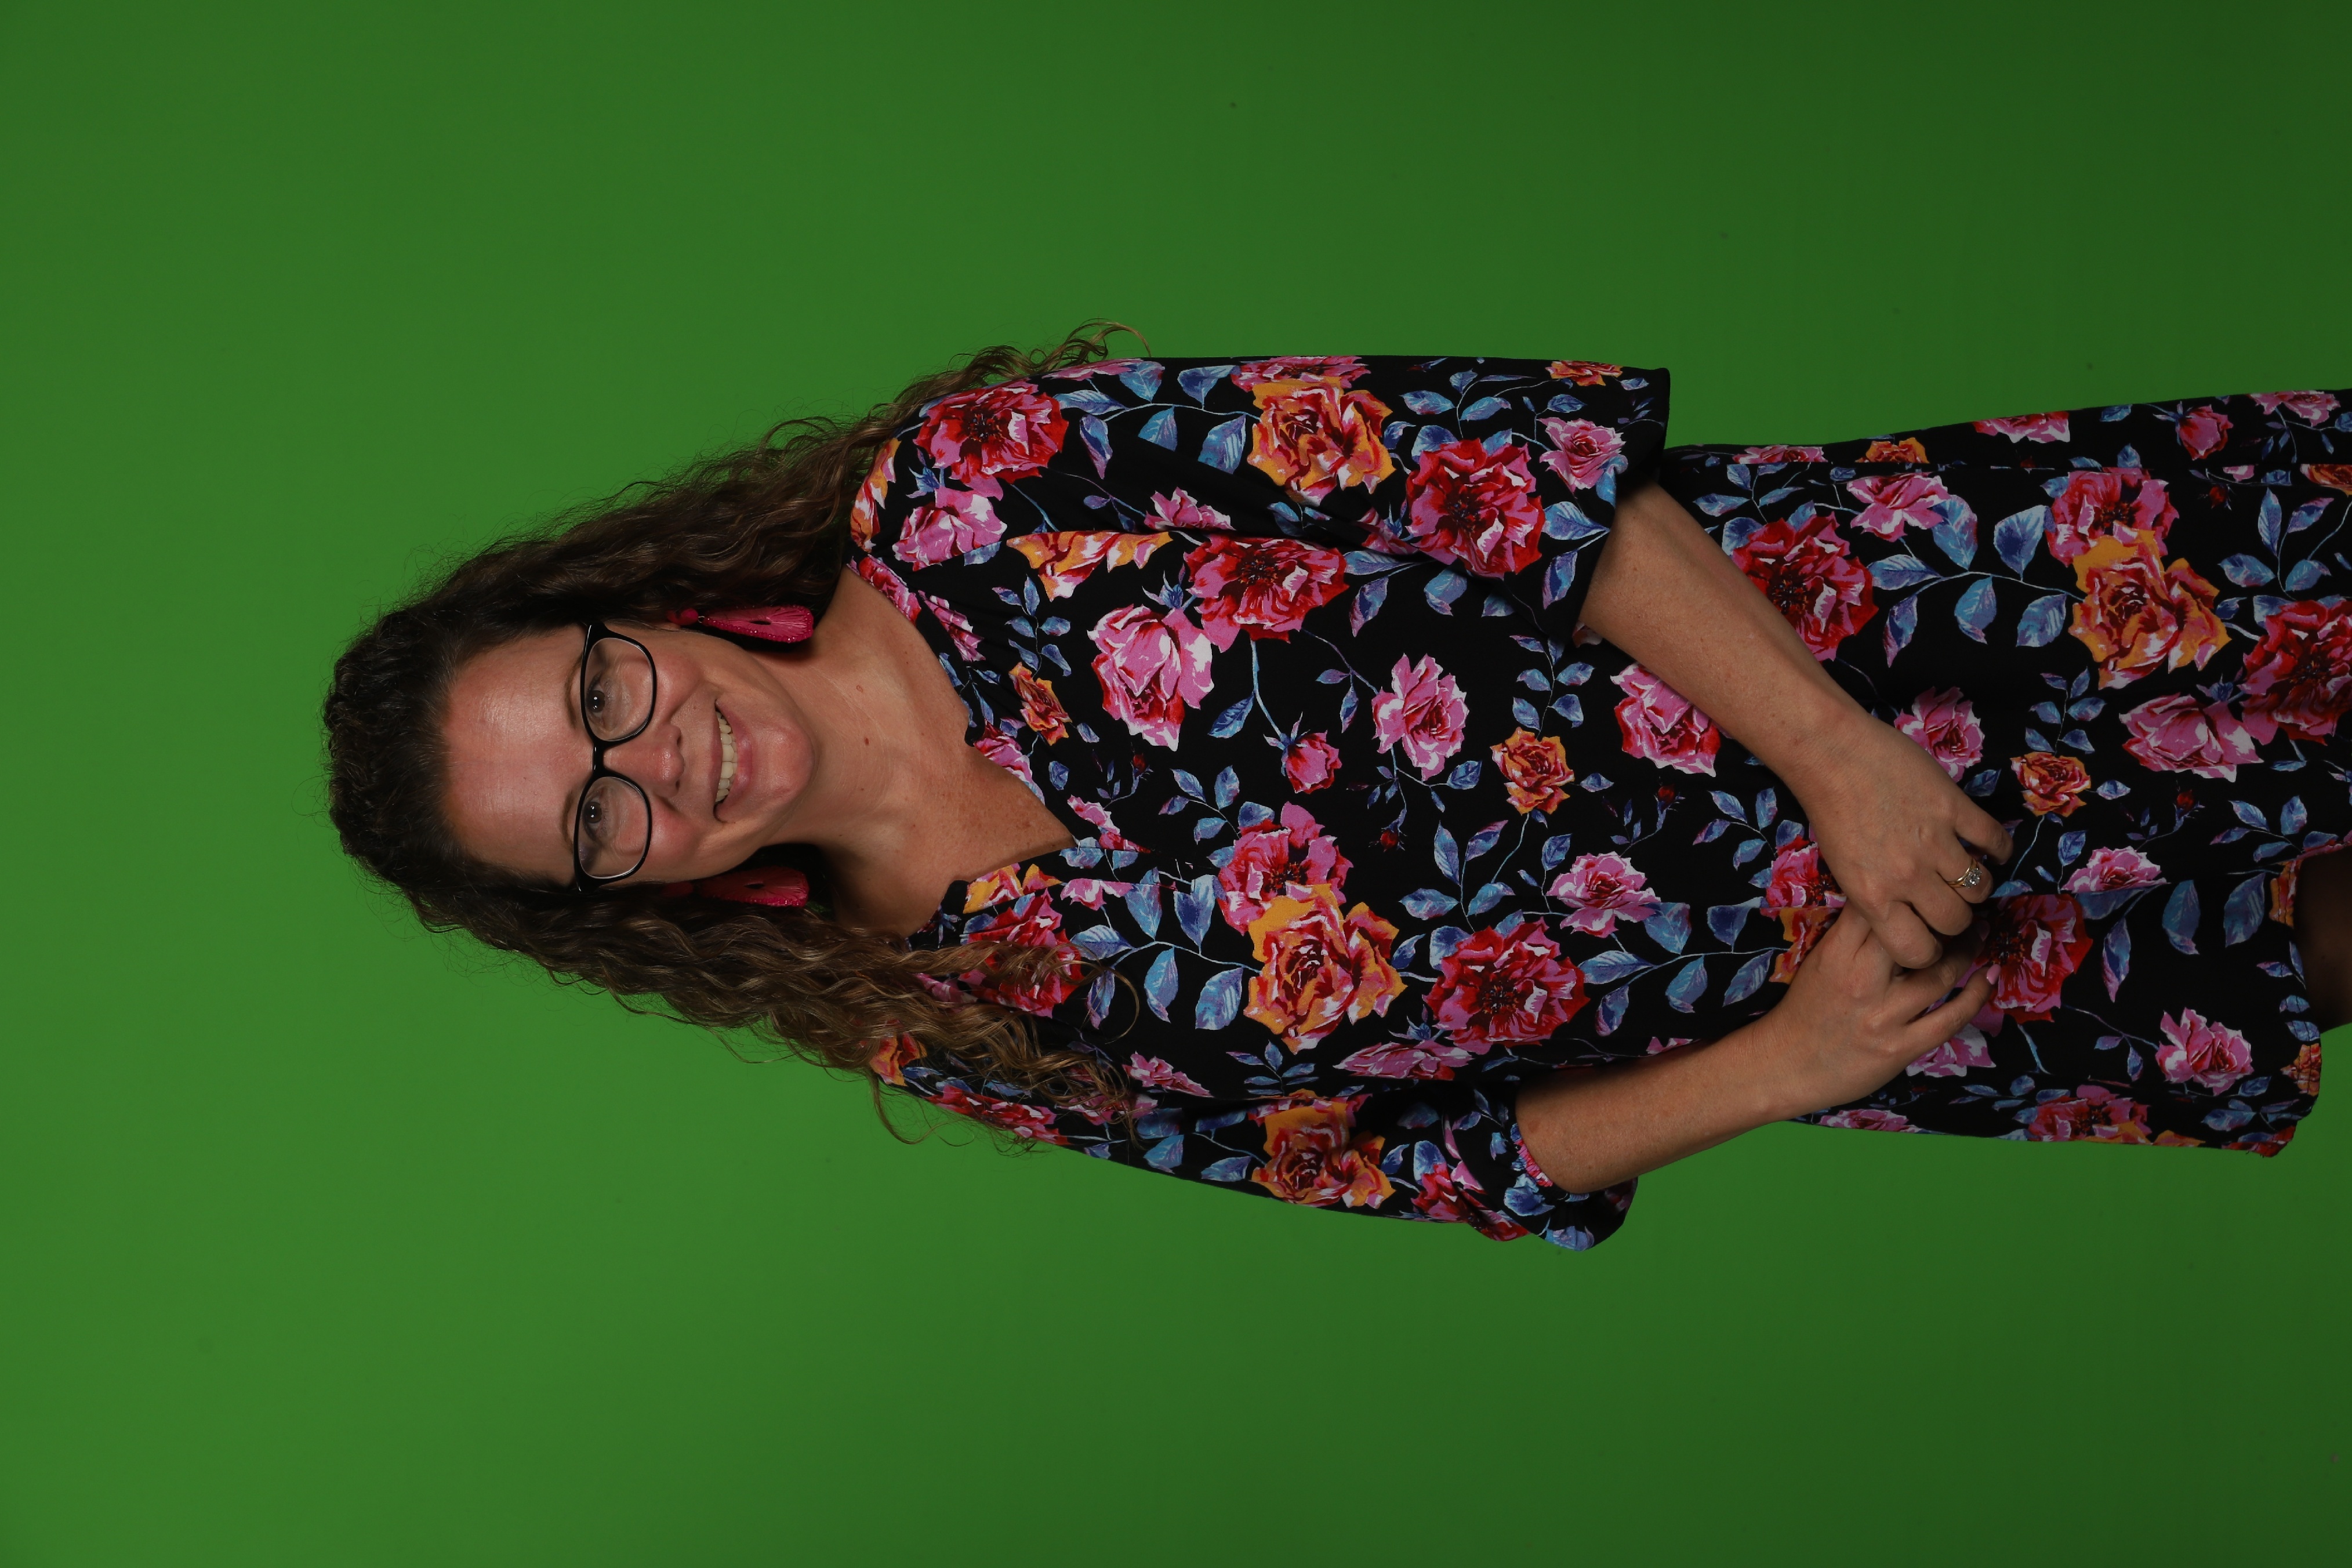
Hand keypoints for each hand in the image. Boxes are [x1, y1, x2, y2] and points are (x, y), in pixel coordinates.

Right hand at [1742, 909, 1992, 1119]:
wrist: (1787, 1066)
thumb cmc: (1804, 1011)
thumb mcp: (1819, 963)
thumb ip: (1852, 938)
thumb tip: (1897, 908)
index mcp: (1835, 955)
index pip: (1878, 911)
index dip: (1907, 895)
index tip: (1925, 890)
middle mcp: (1861, 982)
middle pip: (1916, 938)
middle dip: (1945, 920)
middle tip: (1962, 910)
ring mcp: (1884, 1017)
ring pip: (1940, 974)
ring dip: (1967, 951)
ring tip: (1978, 936)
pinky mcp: (1901, 1048)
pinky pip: (1950, 1018)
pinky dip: (1975, 996)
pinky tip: (1987, 979)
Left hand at [1789, 711, 2013, 968]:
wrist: (1831, 753)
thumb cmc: (1829, 810)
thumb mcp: (1843, 868)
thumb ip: (1876, 896)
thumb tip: (1909, 915)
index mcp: (1871, 897)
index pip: (1917, 952)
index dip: (1929, 950)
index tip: (1930, 936)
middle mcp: (1905, 877)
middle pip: (1955, 921)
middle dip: (1956, 918)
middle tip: (1951, 902)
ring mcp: (1933, 842)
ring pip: (1979, 888)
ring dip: (1976, 884)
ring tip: (1966, 873)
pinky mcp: (1954, 808)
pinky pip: (1995, 842)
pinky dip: (1999, 849)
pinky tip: (1991, 849)